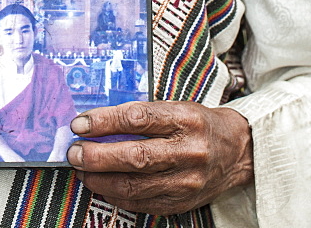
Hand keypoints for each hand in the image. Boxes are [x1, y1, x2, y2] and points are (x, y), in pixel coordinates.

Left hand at [66, 101, 252, 213]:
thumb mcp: (176, 107)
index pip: (138, 118)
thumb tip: (96, 122)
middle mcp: (187, 151)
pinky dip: (116, 195)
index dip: (105, 121)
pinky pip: (142, 203)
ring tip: (81, 170)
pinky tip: (101, 185)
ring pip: (135, 185)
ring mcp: (186, 181)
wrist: (236, 152)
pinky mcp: (182, 202)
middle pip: (135, 156)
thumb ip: (142, 115)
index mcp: (184, 119)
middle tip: (74, 152)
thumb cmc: (198, 124)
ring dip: (101, 179)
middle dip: (97, 156)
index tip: (80, 124)